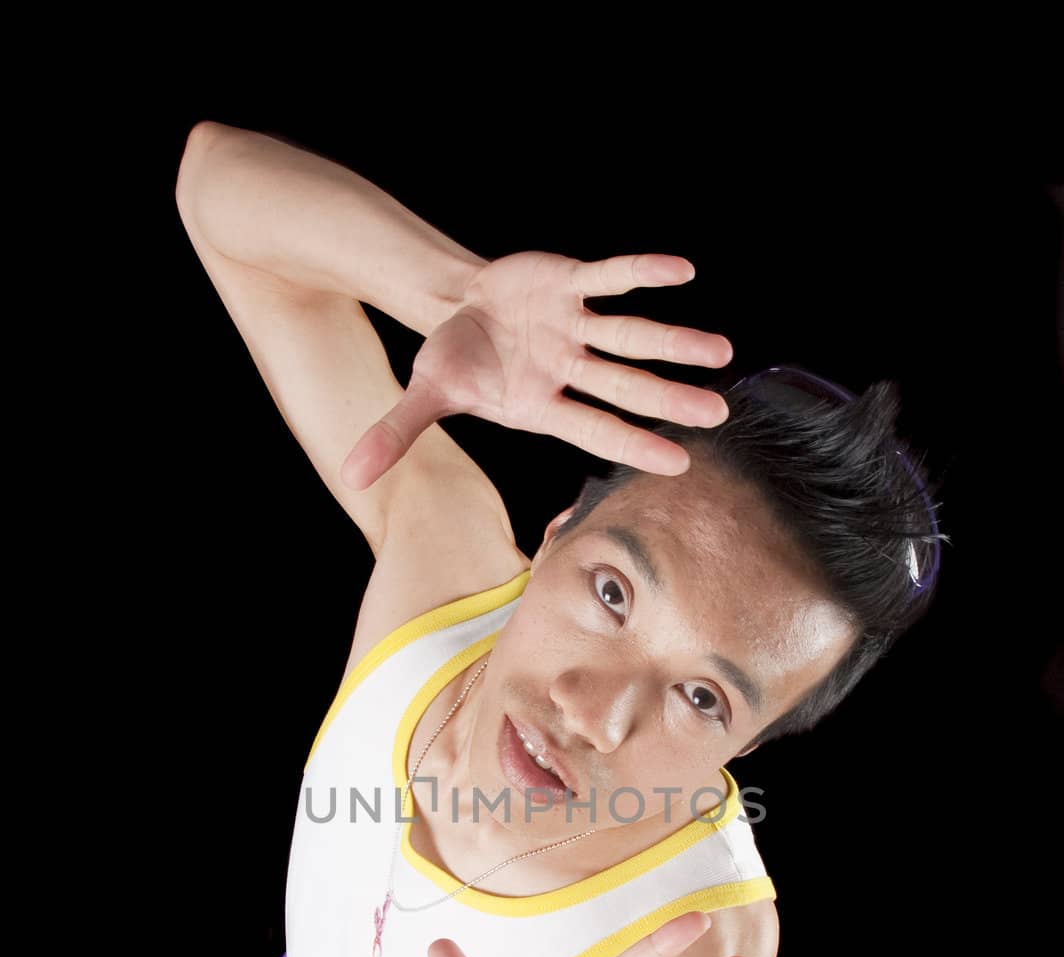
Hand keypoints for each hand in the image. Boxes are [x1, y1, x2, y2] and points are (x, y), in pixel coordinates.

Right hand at [341, 250, 732, 490]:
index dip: (633, 443)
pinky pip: (610, 276)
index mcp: (541, 404)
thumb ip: (396, 434)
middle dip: (669, 399)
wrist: (459, 306)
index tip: (678, 463)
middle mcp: (569, 369)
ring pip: (631, 334)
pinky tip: (681, 274)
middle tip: (717, 414)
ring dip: (674, 341)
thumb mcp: (423, 394)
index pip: (594, 427)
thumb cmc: (455, 360)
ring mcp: (575, 326)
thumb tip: (352, 475)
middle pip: (625, 386)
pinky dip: (642, 272)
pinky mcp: (571, 282)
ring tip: (720, 353)